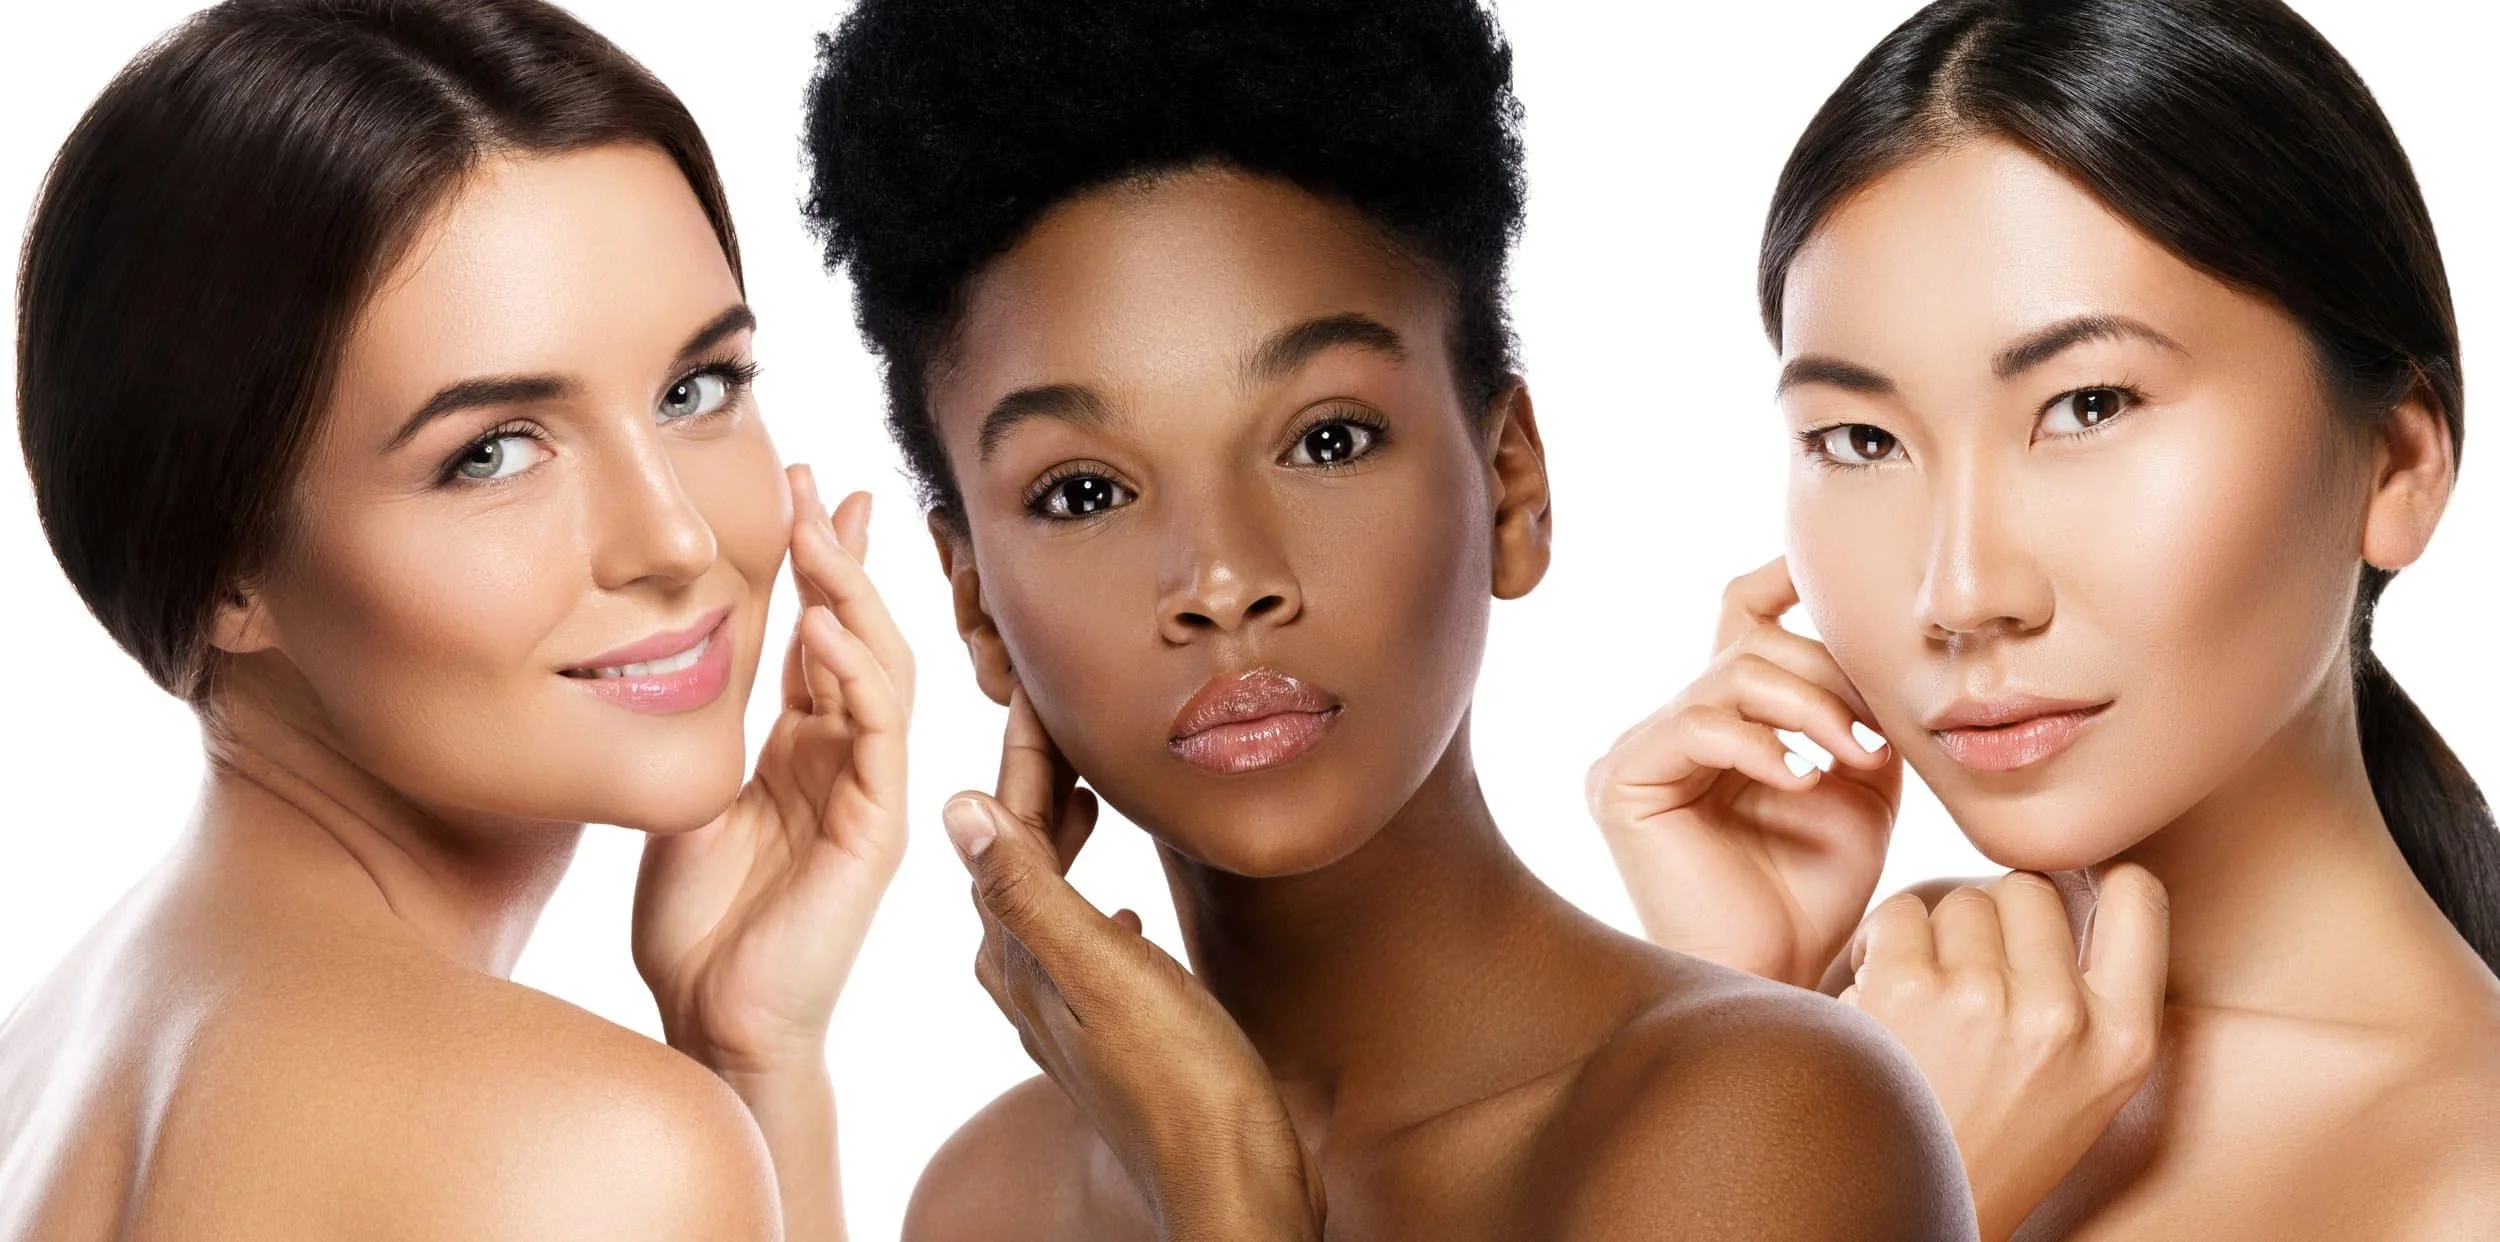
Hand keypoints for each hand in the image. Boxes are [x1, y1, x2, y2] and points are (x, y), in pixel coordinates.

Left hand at [633, 464, 915, 1078]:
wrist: (715, 1019)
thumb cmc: (698, 927)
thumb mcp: (682, 798)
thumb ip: (697, 730)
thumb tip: (672, 649)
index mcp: (800, 750)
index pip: (822, 635)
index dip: (817, 562)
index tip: (800, 489)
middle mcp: (844, 761)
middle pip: (862, 634)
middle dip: (844, 555)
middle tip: (821, 485)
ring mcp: (868, 791)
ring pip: (883, 669)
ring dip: (853, 596)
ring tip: (819, 531)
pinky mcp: (878, 828)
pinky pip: (880, 735)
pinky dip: (855, 675)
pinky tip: (823, 627)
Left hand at [940, 690, 1323, 1241]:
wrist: (1231, 1185)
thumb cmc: (1178, 1083)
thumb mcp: (1103, 971)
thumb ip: (1031, 891)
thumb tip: (958, 807)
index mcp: (1021, 956)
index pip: (1003, 829)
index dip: (1019, 752)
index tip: (1029, 680)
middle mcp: (1032, 982)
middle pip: (1016, 859)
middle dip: (1031, 786)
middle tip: (1057, 715)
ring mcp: (1070, 1012)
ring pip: (1046, 899)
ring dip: (1059, 838)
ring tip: (1085, 789)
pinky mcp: (1112, 1034)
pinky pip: (1082, 943)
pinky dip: (1090, 900)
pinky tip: (1117, 904)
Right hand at [1586, 557, 1900, 985]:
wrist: (1778, 975)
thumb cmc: (1812, 896)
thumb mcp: (1859, 788)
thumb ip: (1858, 715)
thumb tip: (1878, 651)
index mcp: (1721, 721)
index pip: (1738, 619)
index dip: (1780, 581)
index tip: (1832, 570)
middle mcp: (1670, 727)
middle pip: (1749, 643)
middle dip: (1827, 674)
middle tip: (1878, 733)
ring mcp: (1639, 751)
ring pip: (1728, 676)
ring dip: (1808, 708)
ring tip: (1856, 759)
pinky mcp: (1623, 782)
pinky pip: (1696, 725)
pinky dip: (1759, 745)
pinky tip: (1801, 783)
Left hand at [1841, 867, 2167, 1241]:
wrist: (1912, 1200)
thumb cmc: (1995, 1139)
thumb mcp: (2086, 1085)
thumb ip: (2095, 994)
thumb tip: (2075, 878)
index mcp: (2123, 1040)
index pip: (2140, 896)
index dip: (2095, 878)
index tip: (2064, 893)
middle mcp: (2061, 1017)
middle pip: (2028, 889)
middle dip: (1996, 919)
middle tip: (1973, 974)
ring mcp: (1984, 999)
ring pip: (1960, 900)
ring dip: (1937, 936)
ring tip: (1930, 999)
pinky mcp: (1908, 988)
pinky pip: (1899, 914)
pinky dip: (1885, 944)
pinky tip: (1886, 992)